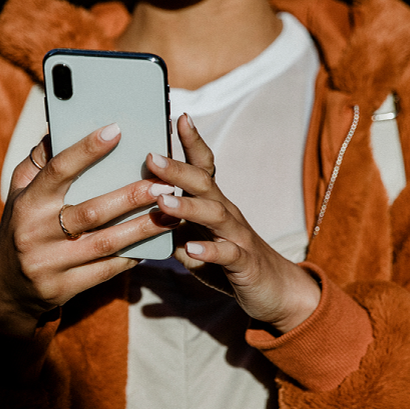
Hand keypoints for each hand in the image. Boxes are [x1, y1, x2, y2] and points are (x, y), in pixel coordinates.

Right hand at [0, 123, 177, 341]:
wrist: (5, 287)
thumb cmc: (21, 225)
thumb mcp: (20, 192)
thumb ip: (40, 160)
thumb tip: (60, 125)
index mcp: (28, 202)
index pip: (58, 171)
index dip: (86, 150)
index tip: (116, 131)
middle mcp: (37, 232)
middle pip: (92, 211)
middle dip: (132, 196)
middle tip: (164, 183)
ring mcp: (51, 263)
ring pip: (106, 243)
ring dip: (143, 228)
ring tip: (172, 213)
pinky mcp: (64, 288)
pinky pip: (106, 270)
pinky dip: (132, 257)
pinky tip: (154, 244)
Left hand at [147, 113, 320, 333]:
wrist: (276, 291)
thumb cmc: (228, 262)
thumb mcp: (196, 240)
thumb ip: (170, 227)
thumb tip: (134, 214)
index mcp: (214, 204)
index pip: (203, 166)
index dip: (191, 142)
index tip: (176, 116)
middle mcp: (227, 213)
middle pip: (203, 184)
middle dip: (177, 169)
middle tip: (151, 156)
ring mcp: (238, 237)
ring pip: (215, 215)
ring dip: (187, 208)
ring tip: (163, 203)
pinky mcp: (245, 264)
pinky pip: (228, 254)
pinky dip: (209, 251)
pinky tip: (191, 250)